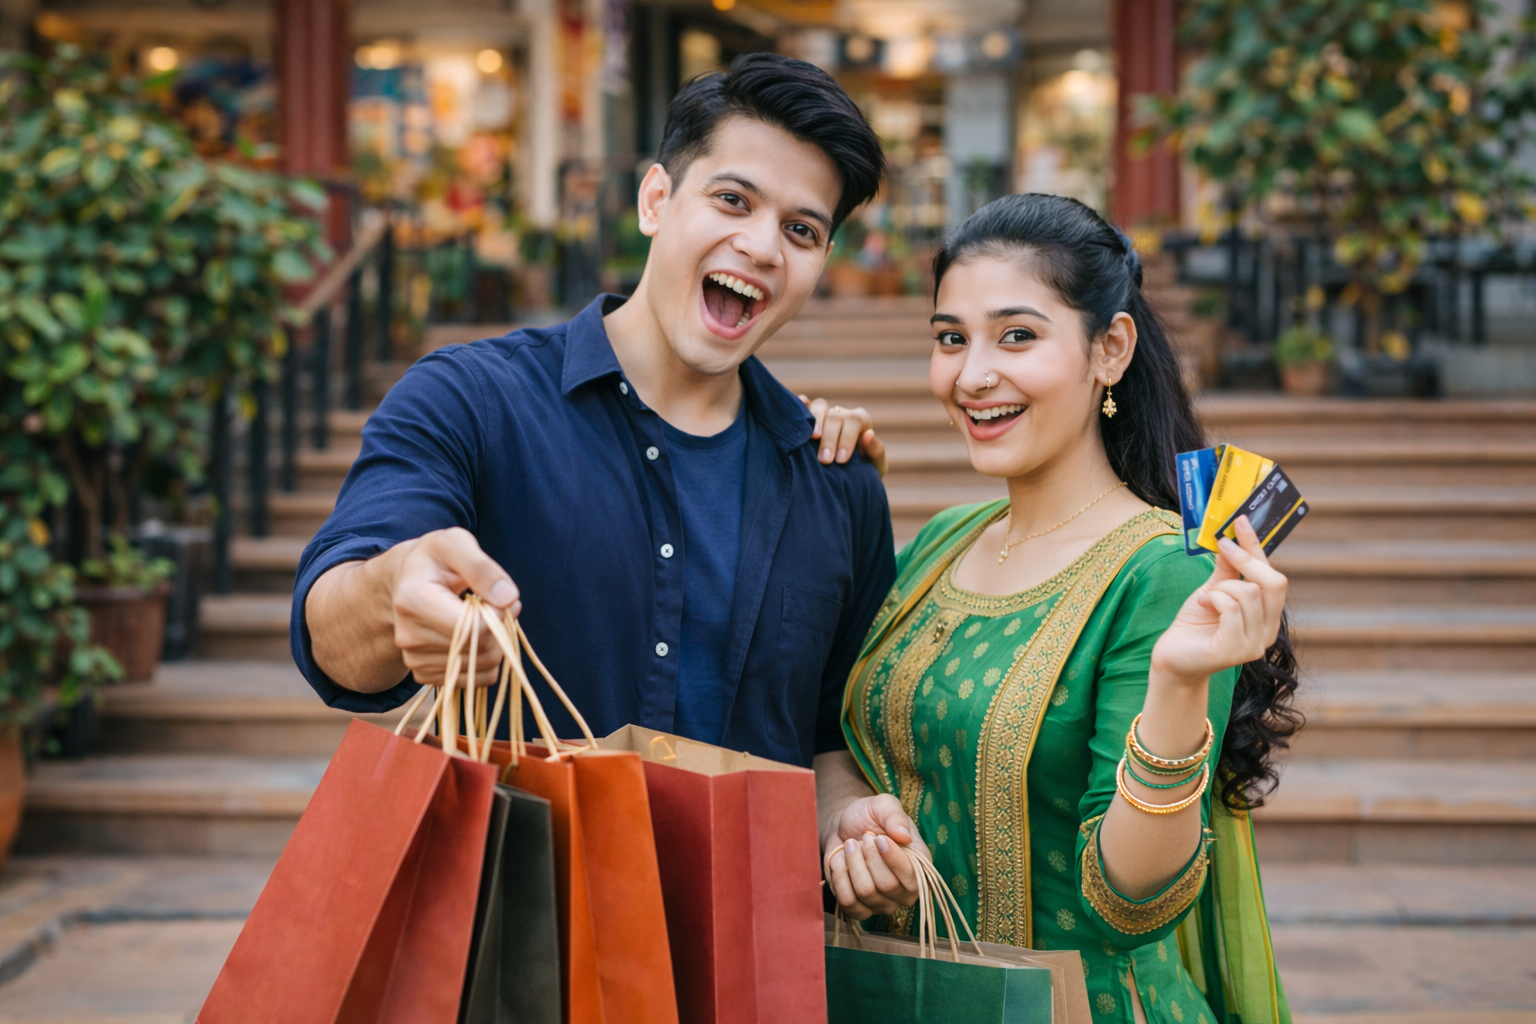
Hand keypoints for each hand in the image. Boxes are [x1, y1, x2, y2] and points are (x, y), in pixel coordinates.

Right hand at [387, 527, 521, 688]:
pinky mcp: (422, 674)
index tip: (499, 595)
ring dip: (495, 644)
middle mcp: (408, 636)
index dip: (499, 613)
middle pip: (480, 650)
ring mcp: (413, 658)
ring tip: (483, 617)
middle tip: (496, 604)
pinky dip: (483, 660)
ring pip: (480, 667)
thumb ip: (481, 567)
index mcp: (413, 600)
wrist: (404, 580)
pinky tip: (473, 636)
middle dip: (499, 628)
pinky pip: (472, 679)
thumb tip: (507, 598)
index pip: (474, 627)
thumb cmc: (435, 559)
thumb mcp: (455, 544)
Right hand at [799, 395, 886, 476]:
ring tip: (812, 438)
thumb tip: (869, 434)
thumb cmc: (864, 470)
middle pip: (835, 416)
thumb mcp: (875, 465)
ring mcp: (825, 413)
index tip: (841, 460)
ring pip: (820, 406)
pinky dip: (801, 405)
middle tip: (825, 460)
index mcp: (860, 420)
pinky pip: (804, 407)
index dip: (847, 438)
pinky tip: (799, 406)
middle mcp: (842, 413)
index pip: (855, 420)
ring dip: (815, 421)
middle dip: (830, 438)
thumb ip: (876, 451)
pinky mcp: (808, 417)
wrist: (848, 478)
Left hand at [823, 793, 928, 920]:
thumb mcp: (883, 805)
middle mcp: (905, 891)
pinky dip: (839, 877)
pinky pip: (848, 903)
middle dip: (869, 856)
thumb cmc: (869, 817)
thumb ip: (895, 815)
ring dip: (853, 864)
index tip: (878, 838)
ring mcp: (882, 903)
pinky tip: (841, 861)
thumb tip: (903, 836)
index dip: (892, 858)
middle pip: (886, 886)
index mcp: (919, 867)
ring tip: (851, 845)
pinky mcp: (859, 908)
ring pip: (865, 893)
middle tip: (863, 838)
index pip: (912, 877)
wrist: (844, 827)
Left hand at [1151, 516, 1287, 684]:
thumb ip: (1226, 569)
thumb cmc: (1194, 624)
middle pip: (1274, 582)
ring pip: (1248, 592)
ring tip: (1206, 597)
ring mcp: (1255, 644)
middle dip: (1245, 559)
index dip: (1259, 547)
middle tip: (1222, 547)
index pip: (1274, 576)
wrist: (1173, 658)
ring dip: (1221, 587)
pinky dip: (1213, 599)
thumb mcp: (1212, 589)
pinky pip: (1230, 608)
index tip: (1242, 520)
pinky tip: (1203, 606)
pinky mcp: (1235, 651)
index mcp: (1268, 616)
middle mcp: (1268, 632)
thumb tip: (1231, 537)